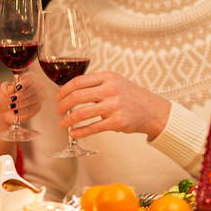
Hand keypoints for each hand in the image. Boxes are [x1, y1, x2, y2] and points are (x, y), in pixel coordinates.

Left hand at [0, 72, 43, 130]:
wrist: (5, 110)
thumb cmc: (6, 96)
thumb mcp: (3, 90)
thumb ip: (7, 88)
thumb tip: (11, 88)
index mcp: (29, 78)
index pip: (30, 78)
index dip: (24, 83)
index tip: (16, 88)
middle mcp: (37, 86)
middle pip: (33, 89)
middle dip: (22, 95)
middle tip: (12, 99)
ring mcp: (39, 97)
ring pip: (32, 100)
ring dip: (21, 104)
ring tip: (11, 107)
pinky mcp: (37, 107)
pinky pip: (32, 109)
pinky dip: (23, 111)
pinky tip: (15, 112)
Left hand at [54, 71, 171, 139]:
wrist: (153, 111)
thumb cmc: (132, 97)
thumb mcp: (116, 83)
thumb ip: (97, 84)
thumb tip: (71, 92)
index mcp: (108, 77)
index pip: (79, 81)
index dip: (64, 90)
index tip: (57, 97)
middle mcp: (111, 90)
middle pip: (77, 96)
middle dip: (63, 105)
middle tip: (58, 111)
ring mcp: (114, 106)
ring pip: (82, 113)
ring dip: (68, 120)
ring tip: (62, 124)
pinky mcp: (117, 122)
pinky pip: (93, 127)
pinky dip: (80, 131)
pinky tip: (74, 133)